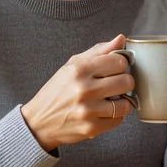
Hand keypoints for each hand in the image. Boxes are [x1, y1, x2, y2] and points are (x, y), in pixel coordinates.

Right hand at [21, 35, 134, 151]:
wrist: (38, 122)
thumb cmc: (57, 91)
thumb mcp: (72, 65)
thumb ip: (99, 51)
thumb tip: (121, 39)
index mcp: (80, 69)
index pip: (120, 62)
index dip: (121, 65)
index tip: (116, 69)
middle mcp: (84, 89)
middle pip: (127, 82)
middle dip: (124, 82)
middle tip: (115, 85)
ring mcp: (88, 110)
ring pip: (126, 104)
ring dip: (121, 102)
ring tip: (111, 100)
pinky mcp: (91, 128)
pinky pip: (118, 120)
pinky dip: (114, 116)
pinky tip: (103, 112)